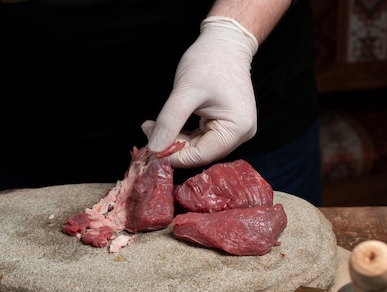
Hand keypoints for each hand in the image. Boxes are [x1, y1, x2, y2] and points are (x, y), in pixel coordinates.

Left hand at [146, 16, 258, 167]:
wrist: (224, 41)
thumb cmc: (209, 61)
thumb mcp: (186, 91)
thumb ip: (169, 122)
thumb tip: (154, 150)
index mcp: (237, 129)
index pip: (201, 155)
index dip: (174, 155)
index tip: (150, 149)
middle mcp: (240, 134)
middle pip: (198, 152)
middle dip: (171, 145)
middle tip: (147, 131)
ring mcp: (233, 130)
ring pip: (195, 146)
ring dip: (172, 138)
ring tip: (151, 125)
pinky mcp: (223, 125)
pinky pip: (198, 137)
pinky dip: (179, 132)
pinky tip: (162, 124)